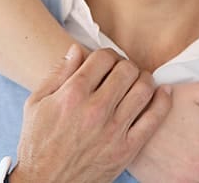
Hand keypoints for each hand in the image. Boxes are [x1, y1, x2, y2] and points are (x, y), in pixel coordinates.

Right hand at [10, 44, 170, 182]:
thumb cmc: (37, 143)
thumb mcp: (36, 103)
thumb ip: (58, 73)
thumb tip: (77, 49)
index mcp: (72, 95)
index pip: (104, 57)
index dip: (107, 55)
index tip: (106, 62)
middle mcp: (95, 110)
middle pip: (127, 69)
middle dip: (125, 65)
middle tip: (122, 72)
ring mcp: (113, 130)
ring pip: (144, 88)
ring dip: (144, 79)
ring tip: (138, 81)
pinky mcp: (126, 149)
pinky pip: (154, 118)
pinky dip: (163, 100)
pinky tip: (161, 93)